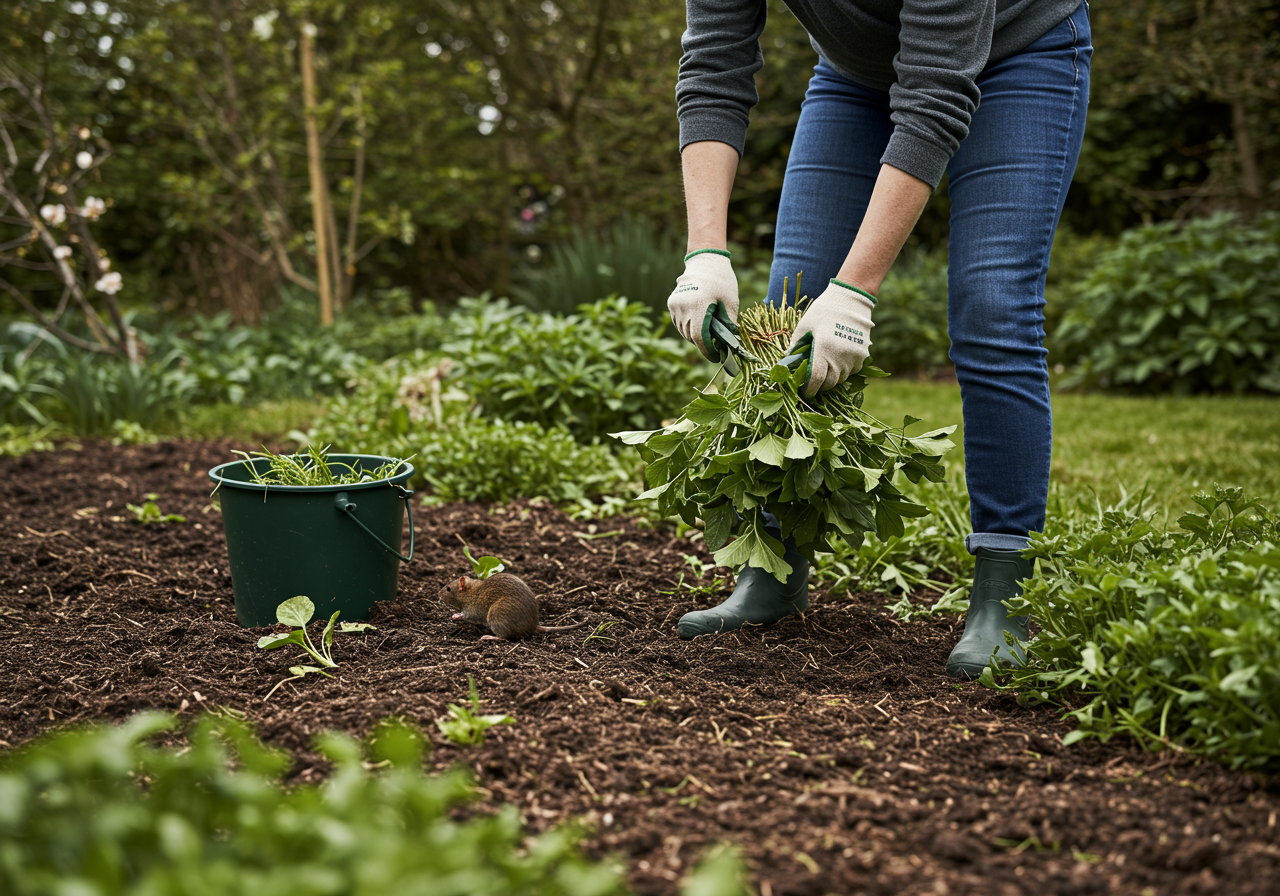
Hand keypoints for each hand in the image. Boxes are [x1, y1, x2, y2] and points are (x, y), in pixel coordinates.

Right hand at [667, 249, 737, 358]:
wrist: (705, 261)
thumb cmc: (722, 281)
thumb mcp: (730, 302)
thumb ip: (729, 324)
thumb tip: (731, 344)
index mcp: (699, 306)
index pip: (699, 337)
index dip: (708, 351)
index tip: (716, 357)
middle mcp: (683, 307)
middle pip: (691, 336)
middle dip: (703, 343)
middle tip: (717, 345)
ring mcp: (675, 305)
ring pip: (683, 331)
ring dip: (694, 335)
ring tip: (708, 332)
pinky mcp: (671, 303)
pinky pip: (678, 323)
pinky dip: (687, 327)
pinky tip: (698, 322)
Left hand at [788, 279, 875, 396]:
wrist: (850, 299)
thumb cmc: (823, 311)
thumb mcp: (804, 327)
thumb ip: (795, 347)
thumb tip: (786, 365)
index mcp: (824, 350)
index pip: (816, 380)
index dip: (808, 390)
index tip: (803, 393)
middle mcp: (841, 357)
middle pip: (829, 383)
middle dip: (819, 385)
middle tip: (811, 380)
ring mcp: (854, 357)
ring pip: (841, 378)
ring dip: (831, 377)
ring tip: (824, 367)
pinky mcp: (863, 355)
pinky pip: (852, 371)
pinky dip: (843, 370)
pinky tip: (836, 360)